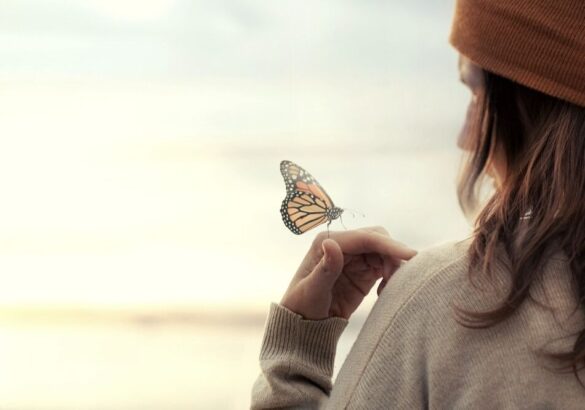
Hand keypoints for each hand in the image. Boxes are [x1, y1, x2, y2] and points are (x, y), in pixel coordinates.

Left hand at [280, 226, 417, 319]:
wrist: (305, 326)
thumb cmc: (302, 307)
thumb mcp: (311, 291)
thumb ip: (325, 269)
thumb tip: (330, 243)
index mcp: (327, 242)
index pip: (364, 238)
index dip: (389, 244)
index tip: (411, 255)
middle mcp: (342, 245)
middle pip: (378, 239)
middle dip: (392, 254)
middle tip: (397, 280)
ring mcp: (354, 258)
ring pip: (385, 252)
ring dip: (393, 266)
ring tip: (388, 290)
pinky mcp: (364, 272)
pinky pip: (386, 266)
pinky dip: (391, 276)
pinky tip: (385, 292)